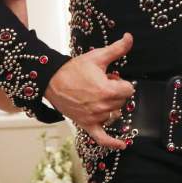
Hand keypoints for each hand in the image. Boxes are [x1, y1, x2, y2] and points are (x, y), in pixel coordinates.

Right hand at [44, 34, 134, 148]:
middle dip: (116, 92)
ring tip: (97, 96)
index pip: (129, 89)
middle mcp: (103, 107)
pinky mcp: (87, 125)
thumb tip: (130, 37)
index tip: (111, 77)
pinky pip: (102, 138)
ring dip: (110, 107)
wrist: (52, 81)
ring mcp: (95, 118)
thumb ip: (117, 49)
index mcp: (107, 90)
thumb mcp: (97, 57)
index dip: (121, 82)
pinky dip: (112, 143)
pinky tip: (122, 145)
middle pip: (123, 102)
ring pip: (114, 115)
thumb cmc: (73, 69)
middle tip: (101, 84)